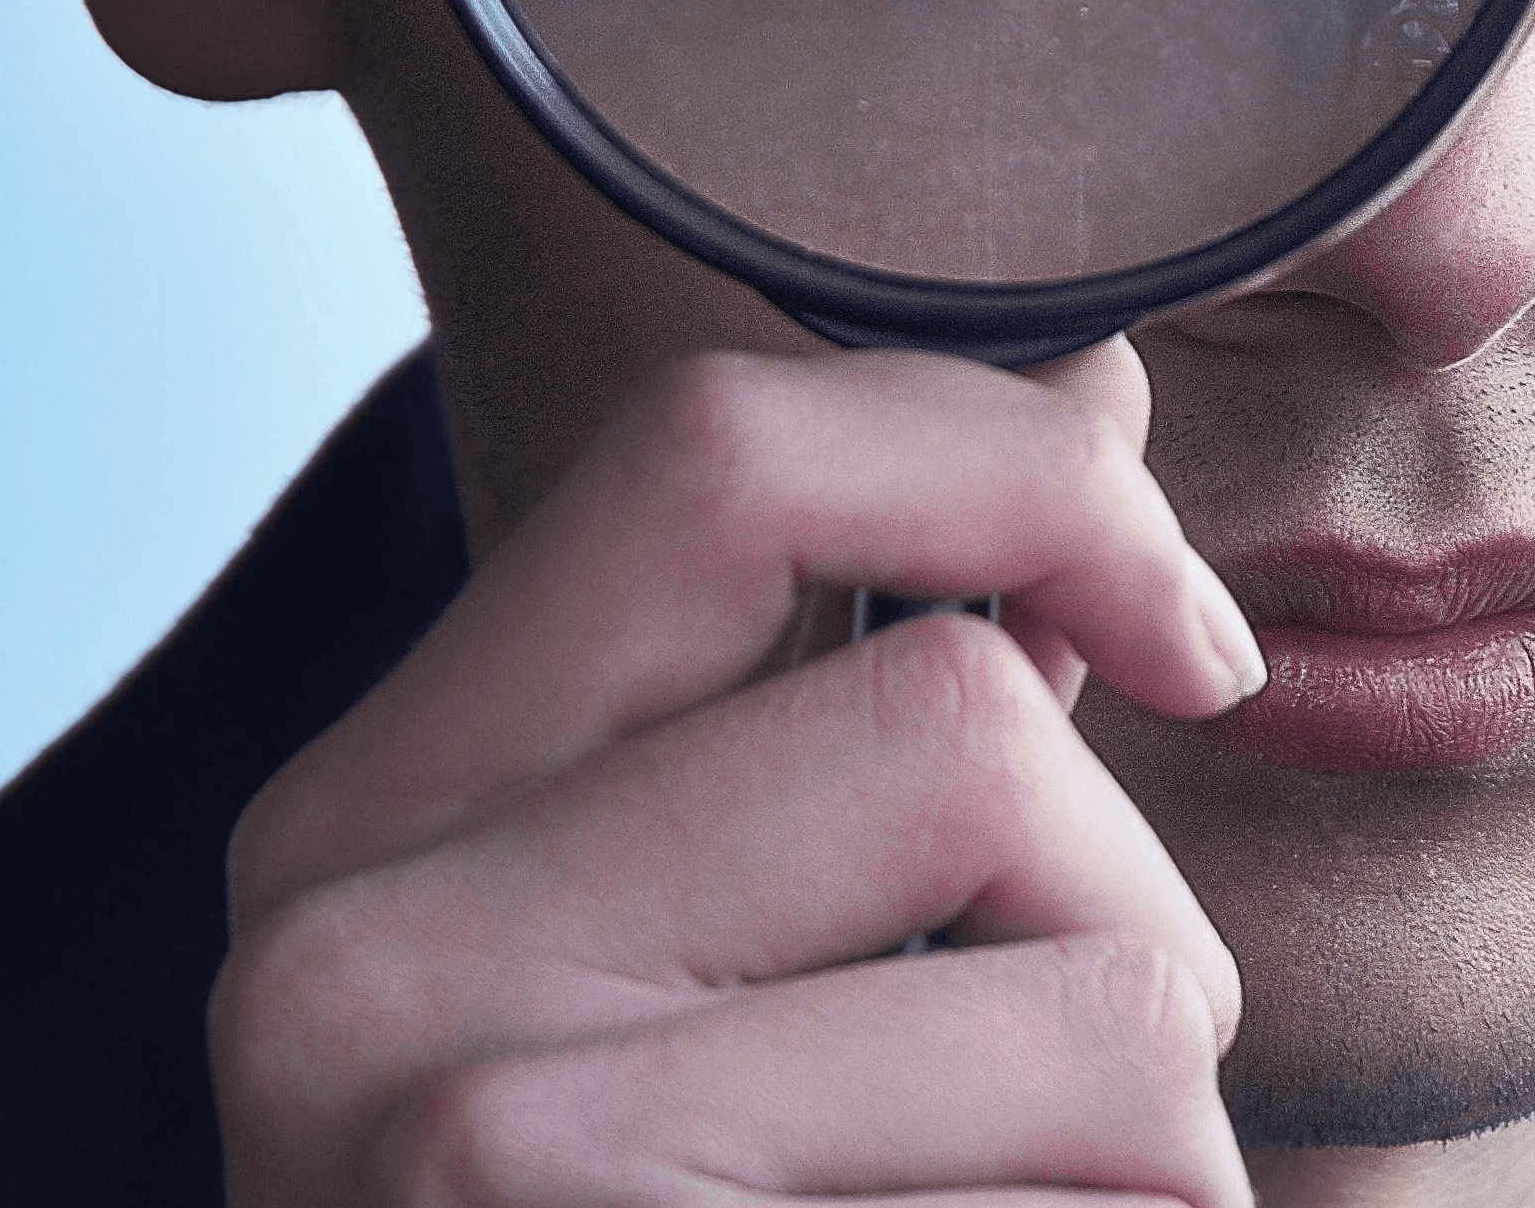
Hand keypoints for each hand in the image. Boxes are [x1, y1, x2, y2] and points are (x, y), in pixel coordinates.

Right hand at [211, 341, 1269, 1206]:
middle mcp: (355, 957)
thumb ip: (831, 730)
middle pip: (975, 730)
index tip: (1179, 637)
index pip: (726, 447)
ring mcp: (479, 1158)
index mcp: (373, 818)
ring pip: (1115, 999)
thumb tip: (1100, 403)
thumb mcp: (672, 991)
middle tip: (1041, 1123)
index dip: (1028, 475)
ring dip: (1165, 1166)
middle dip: (1126, 929)